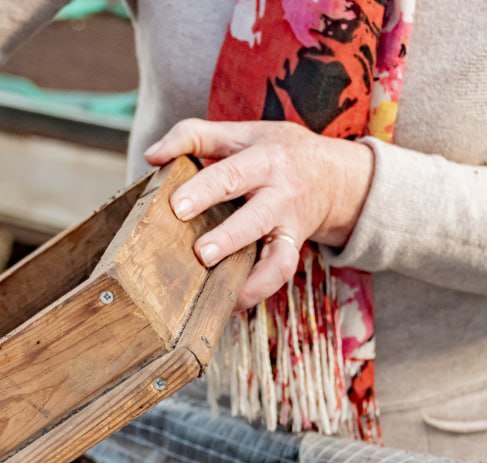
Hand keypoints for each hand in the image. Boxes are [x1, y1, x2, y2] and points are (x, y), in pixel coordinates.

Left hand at [143, 119, 373, 310]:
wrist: (334, 175)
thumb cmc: (277, 152)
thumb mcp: (241, 134)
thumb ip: (194, 136)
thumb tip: (152, 154)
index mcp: (264, 161)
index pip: (232, 174)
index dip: (204, 190)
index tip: (177, 206)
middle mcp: (280, 196)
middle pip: (256, 217)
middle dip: (229, 237)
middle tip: (201, 253)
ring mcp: (289, 227)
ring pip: (277, 257)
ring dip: (251, 277)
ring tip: (221, 291)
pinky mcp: (292, 250)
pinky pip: (280, 275)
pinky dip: (257, 291)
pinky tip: (230, 303)